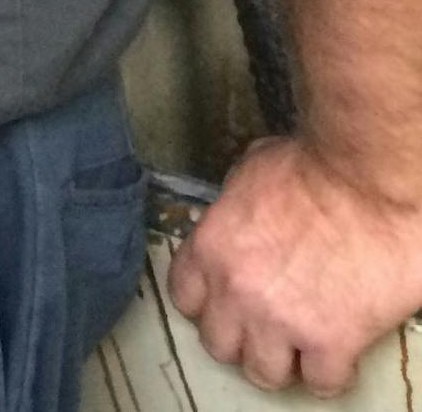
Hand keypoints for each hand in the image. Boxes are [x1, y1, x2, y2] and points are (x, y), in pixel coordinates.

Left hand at [167, 136, 421, 396]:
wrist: (364, 179)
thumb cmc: (312, 165)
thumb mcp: (250, 174)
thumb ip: (236, 208)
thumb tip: (243, 216)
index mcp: (212, 248)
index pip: (185, 297)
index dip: (208, 303)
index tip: (227, 302)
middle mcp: (236, 290)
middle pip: (219, 344)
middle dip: (241, 338)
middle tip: (265, 327)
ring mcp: (280, 321)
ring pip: (264, 373)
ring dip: (282, 361)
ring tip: (299, 346)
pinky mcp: (331, 342)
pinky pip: (322, 383)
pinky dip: (331, 373)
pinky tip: (339, 353)